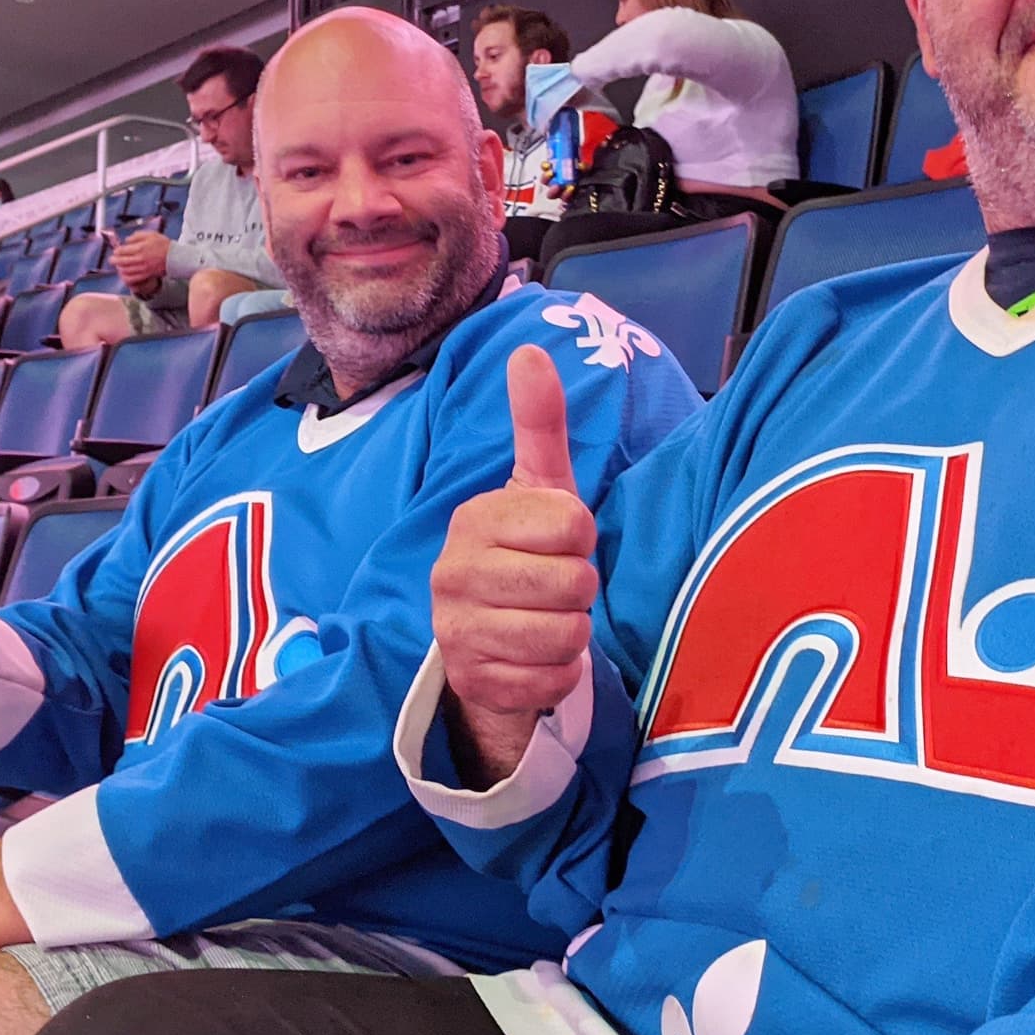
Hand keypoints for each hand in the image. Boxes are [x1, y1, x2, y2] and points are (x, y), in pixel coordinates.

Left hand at [110, 230, 171, 292]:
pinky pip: (133, 278)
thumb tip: (127, 240)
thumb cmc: (163, 244)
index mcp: (140, 248)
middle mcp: (140, 259)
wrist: (175, 257)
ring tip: (118, 266)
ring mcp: (142, 268)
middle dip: (114, 260)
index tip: (116, 251)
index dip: (117, 251)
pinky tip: (125, 274)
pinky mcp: (146, 274)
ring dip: (120, 268)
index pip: (122, 250)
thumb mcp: (151, 234)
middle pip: (121, 261)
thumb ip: (137, 236)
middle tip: (112, 259)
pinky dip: (126, 277)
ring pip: (125, 270)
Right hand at [431, 347, 598, 777]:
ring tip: (545, 620)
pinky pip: (553, 681)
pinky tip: (534, 659)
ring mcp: (457, 633)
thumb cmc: (523, 555)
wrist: (485, 644)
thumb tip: (529, 349)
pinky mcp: (474, 685)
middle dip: (579, 588)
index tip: (559, 541)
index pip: (575, 524)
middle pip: (574, 584)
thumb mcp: (538, 490)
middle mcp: (452, 574)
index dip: (583, 536)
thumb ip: (538, 425)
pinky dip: (558, 675)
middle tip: (554, 586)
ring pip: (566, 635)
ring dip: (571, 633)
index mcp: (472, 520)